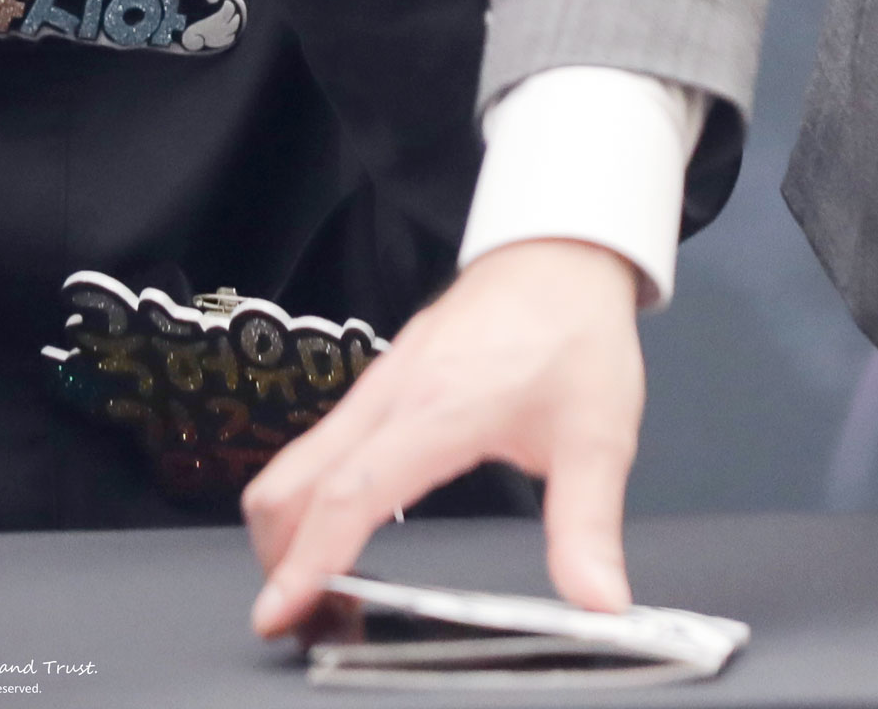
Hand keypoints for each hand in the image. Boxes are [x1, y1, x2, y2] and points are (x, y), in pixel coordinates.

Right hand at [242, 239, 644, 635]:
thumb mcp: (598, 436)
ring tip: (317, 592)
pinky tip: (337, 531)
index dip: (308, 561)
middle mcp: (389, 397)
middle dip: (279, 556)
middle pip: (291, 482)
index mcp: (436, 411)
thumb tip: (597, 599)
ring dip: (288, 529)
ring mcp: (375, 388)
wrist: (557, 256)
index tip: (279, 610)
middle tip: (300, 621)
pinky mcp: (377, 386)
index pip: (350, 496)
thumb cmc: (573, 332)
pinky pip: (318, 447)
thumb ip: (587, 524)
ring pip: (295, 464)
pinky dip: (307, 498)